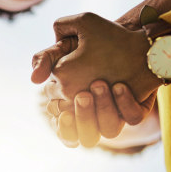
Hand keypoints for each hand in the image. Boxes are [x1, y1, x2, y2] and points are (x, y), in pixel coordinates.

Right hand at [32, 13, 161, 146]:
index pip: (65, 131)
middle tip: (83, 95)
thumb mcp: (64, 48)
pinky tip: (120, 86)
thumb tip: (34, 79)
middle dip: (84, 117)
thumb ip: (45, 59)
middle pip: (87, 136)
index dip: (64, 127)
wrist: (124, 34)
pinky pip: (133, 117)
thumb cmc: (88, 44)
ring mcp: (117, 114)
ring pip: (110, 130)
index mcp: (73, 110)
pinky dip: (125, 104)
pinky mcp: (136, 108)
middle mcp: (96, 117)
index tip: (64, 113)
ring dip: (104, 110)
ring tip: (100, 84)